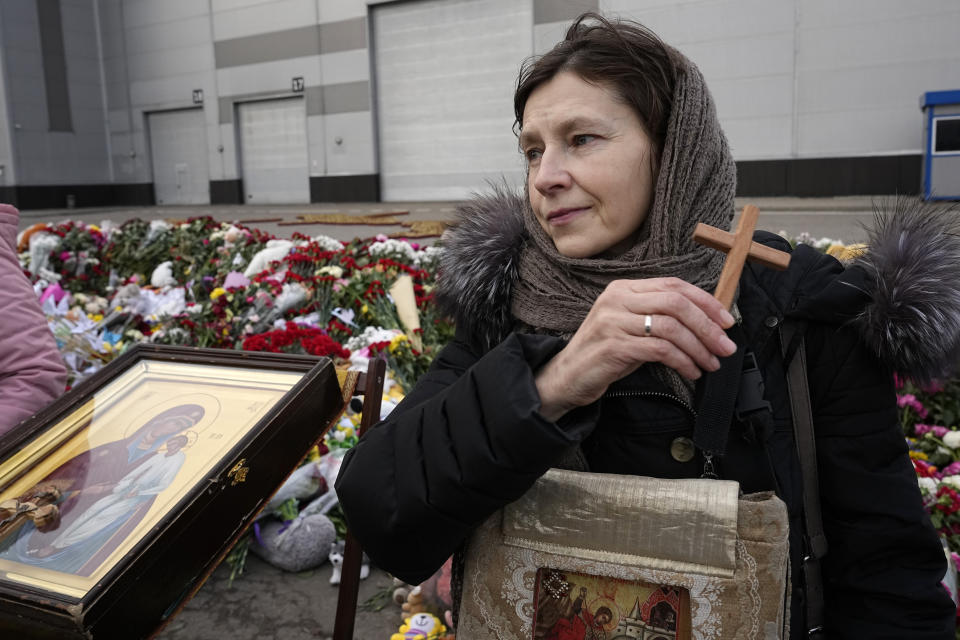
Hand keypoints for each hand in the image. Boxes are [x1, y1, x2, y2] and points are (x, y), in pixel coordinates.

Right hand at [535, 278, 735, 420]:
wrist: (568, 376)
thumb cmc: (605, 353)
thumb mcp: (632, 327)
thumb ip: (660, 318)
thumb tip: (707, 323)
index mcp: (624, 289)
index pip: (673, 285)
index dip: (705, 302)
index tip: (726, 321)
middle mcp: (617, 300)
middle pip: (675, 303)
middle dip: (707, 326)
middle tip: (725, 347)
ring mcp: (613, 322)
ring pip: (670, 327)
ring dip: (698, 348)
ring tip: (710, 364)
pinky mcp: (613, 346)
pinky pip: (659, 350)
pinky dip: (682, 362)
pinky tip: (691, 372)